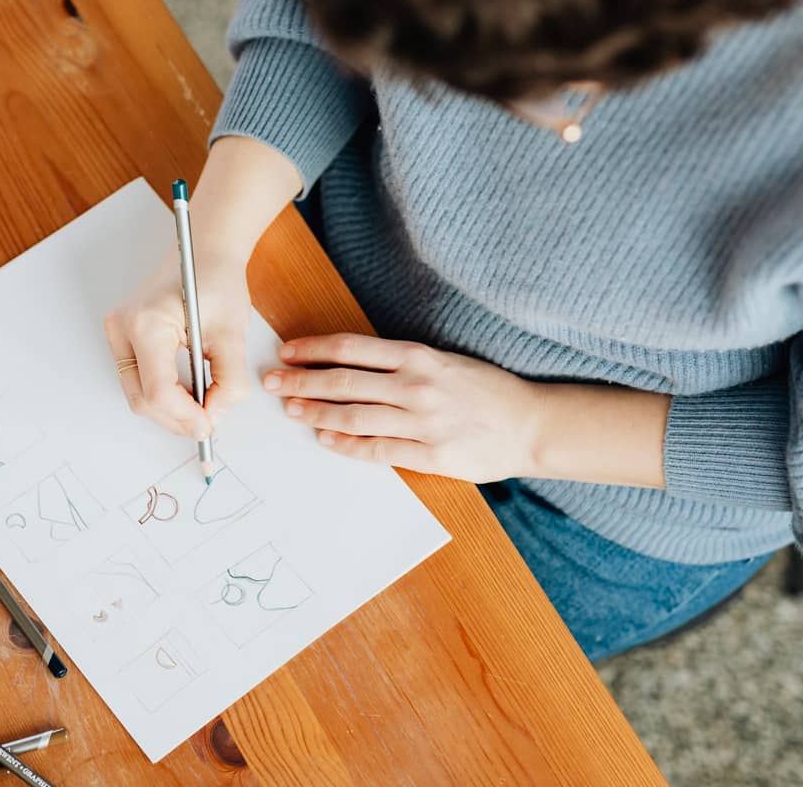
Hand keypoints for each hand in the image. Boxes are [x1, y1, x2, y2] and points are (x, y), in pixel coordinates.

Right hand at [104, 253, 251, 439]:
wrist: (204, 252)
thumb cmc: (216, 280)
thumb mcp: (233, 333)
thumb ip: (229, 380)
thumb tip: (215, 414)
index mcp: (147, 323)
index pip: (158, 391)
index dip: (185, 417)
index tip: (209, 425)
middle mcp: (123, 329)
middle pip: (142, 399)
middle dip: (176, 418)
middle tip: (207, 424)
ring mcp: (118, 334)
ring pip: (137, 395)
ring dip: (169, 410)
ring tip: (201, 408)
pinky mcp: (123, 338)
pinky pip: (137, 381)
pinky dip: (162, 395)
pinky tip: (187, 395)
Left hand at [263, 333, 546, 482]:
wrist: (531, 425)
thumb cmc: (485, 391)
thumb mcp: (444, 361)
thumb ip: (401, 363)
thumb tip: (350, 365)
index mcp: (418, 356)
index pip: (352, 348)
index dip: (314, 349)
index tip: (287, 351)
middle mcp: (416, 385)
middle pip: (344, 381)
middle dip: (301, 381)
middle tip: (270, 382)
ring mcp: (423, 422)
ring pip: (354, 416)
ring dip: (316, 413)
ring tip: (290, 410)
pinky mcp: (430, 455)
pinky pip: (378, 449)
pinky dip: (346, 444)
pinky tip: (324, 440)